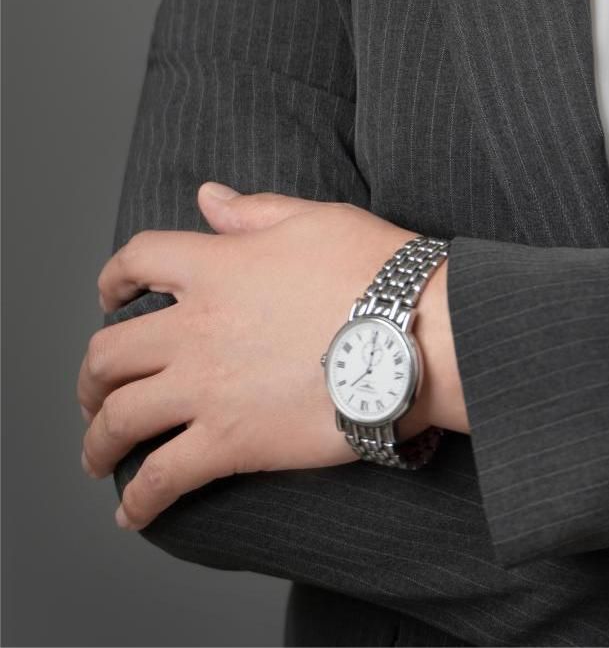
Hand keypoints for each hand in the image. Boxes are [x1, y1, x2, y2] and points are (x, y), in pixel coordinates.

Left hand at [77, 184, 446, 530]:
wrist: (415, 334)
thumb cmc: (376, 270)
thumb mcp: (314, 220)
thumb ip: (252, 212)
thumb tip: (208, 198)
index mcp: (215, 266)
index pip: (137, 260)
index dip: (114, 277)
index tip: (111, 295)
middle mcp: (196, 326)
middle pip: (108, 353)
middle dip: (91, 377)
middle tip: (96, 391)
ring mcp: (206, 388)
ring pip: (118, 418)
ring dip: (97, 440)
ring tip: (98, 454)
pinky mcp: (229, 441)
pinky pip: (162, 478)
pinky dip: (138, 500)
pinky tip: (132, 512)